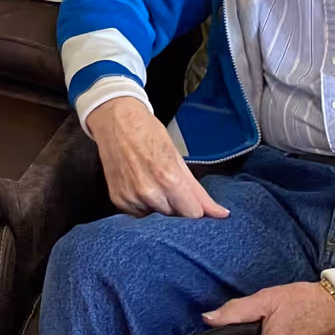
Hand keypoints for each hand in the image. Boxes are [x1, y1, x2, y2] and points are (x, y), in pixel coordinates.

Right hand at [89, 96, 229, 218]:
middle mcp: (149, 193)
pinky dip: (141, 203)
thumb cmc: (147, 131)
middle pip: (174, 215)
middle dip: (175, 203)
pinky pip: (138, 213)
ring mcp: (131, 197)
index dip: (195, 205)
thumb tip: (220, 214)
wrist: (114, 119)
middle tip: (166, 181)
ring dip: (158, 204)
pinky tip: (137, 183)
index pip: (193, 213)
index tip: (191, 198)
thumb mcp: (177, 157)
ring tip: (150, 180)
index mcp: (168, 179)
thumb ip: (198, 190)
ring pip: (156, 215)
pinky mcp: (118, 200)